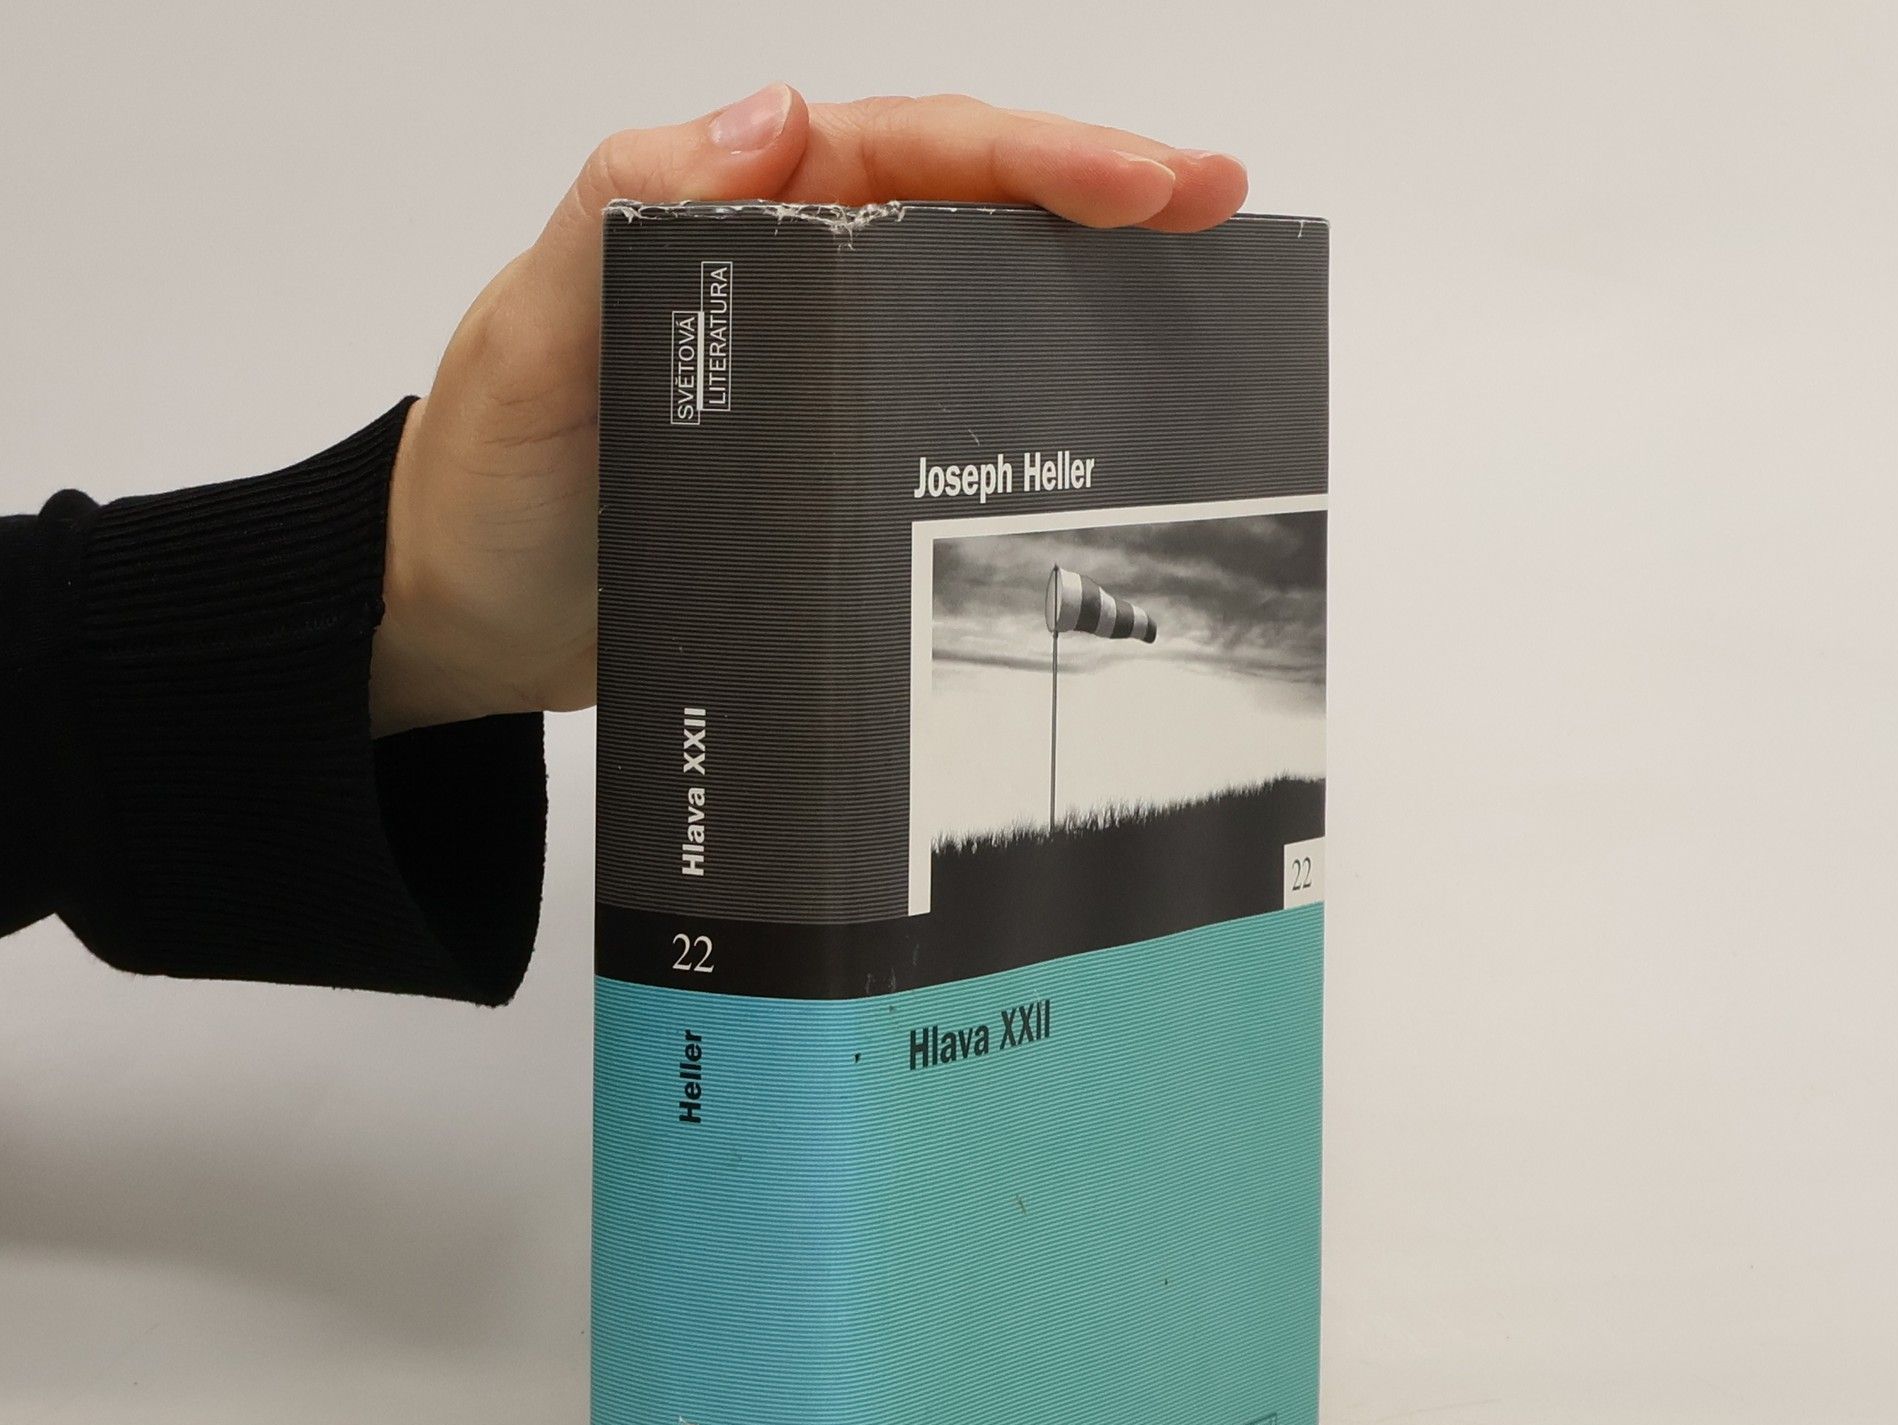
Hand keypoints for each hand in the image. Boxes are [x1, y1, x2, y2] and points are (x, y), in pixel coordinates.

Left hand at [371, 86, 1248, 734]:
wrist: (466, 619)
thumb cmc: (487, 477)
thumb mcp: (531, 336)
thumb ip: (623, 214)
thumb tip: (773, 118)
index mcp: (738, 216)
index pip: (908, 153)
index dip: (1033, 156)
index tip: (1142, 182)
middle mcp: (796, 284)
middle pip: (970, 214)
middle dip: (1100, 204)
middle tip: (1217, 214)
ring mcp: (823, 383)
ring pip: (974, 315)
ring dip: (1084, 303)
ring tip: (1195, 312)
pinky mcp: (832, 476)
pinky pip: (943, 427)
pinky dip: (1023, 420)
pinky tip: (1094, 437)